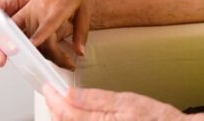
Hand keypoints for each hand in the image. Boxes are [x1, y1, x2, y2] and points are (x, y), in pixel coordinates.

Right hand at [14, 0, 91, 69]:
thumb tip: (80, 53)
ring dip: (44, 52)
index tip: (34, 46)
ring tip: (60, 57)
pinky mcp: (27, 8)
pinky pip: (24, 28)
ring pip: (32, 38)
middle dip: (54, 57)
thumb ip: (81, 33)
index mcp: (58, 6)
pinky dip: (29, 40)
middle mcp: (42, 8)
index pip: (47, 25)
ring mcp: (33, 8)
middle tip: (68, 64)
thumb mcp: (85, 10)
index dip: (40, 36)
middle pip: (41, 40)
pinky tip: (37, 48)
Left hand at [42, 85, 187, 120]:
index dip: (54, 99)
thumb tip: (72, 93)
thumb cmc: (156, 119)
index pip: (67, 113)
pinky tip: (74, 114)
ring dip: (62, 116)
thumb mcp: (127, 102)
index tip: (47, 87)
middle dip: (54, 108)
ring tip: (58, 102)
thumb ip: (96, 99)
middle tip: (49, 92)